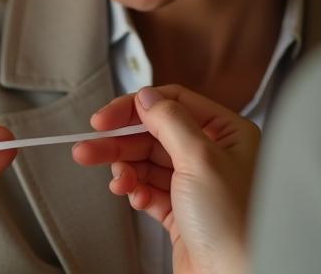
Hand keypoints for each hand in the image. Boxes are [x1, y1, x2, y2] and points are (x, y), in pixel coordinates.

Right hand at [72, 85, 258, 273]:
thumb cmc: (233, 224)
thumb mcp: (200, 160)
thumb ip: (171, 121)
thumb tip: (147, 97)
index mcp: (229, 134)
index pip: (174, 104)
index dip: (135, 108)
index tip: (104, 119)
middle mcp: (214, 155)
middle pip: (154, 135)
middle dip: (120, 143)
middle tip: (87, 148)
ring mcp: (196, 185)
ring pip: (148, 163)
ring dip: (125, 169)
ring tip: (114, 181)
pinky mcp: (181, 211)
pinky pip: (149, 190)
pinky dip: (136, 191)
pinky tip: (134, 197)